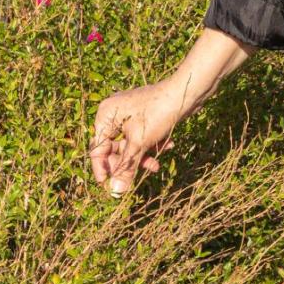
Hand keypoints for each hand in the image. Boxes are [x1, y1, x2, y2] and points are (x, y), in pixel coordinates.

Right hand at [89, 79, 196, 195]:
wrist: (186, 92)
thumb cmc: (158, 114)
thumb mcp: (141, 143)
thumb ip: (126, 167)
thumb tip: (116, 191)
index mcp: (106, 116)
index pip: (97, 148)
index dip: (103, 169)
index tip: (108, 188)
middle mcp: (113, 113)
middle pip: (114, 148)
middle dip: (129, 162)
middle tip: (138, 175)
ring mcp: (128, 114)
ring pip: (130, 144)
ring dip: (142, 156)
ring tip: (156, 166)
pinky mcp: (143, 116)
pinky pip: (141, 136)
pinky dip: (151, 144)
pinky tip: (167, 146)